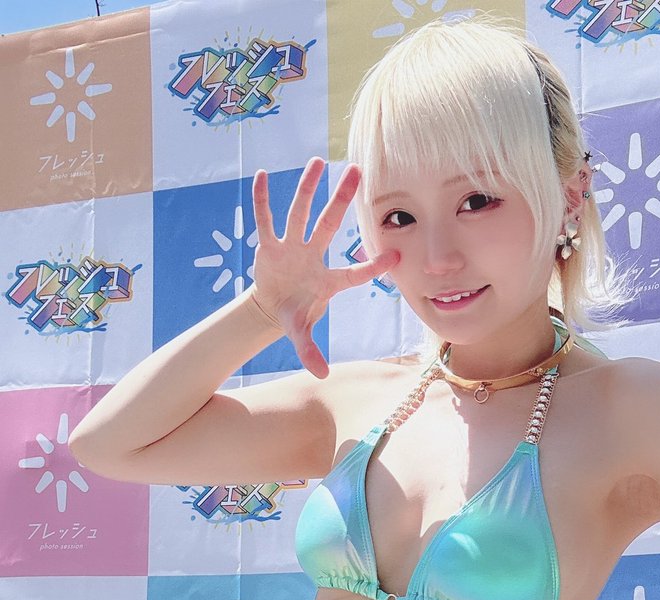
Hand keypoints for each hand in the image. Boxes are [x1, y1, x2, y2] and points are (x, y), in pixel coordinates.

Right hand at [248, 158, 400, 377]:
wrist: (272, 307)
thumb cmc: (295, 315)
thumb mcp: (301, 335)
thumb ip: (310, 351)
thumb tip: (322, 375)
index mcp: (327, 280)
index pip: (354, 273)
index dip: (372, 268)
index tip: (395, 259)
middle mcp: (313, 256)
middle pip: (329, 224)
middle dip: (341, 200)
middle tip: (357, 171)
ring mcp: (291, 248)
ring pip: (299, 213)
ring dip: (306, 189)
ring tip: (316, 161)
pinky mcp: (268, 246)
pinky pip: (264, 220)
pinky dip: (261, 200)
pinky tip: (260, 176)